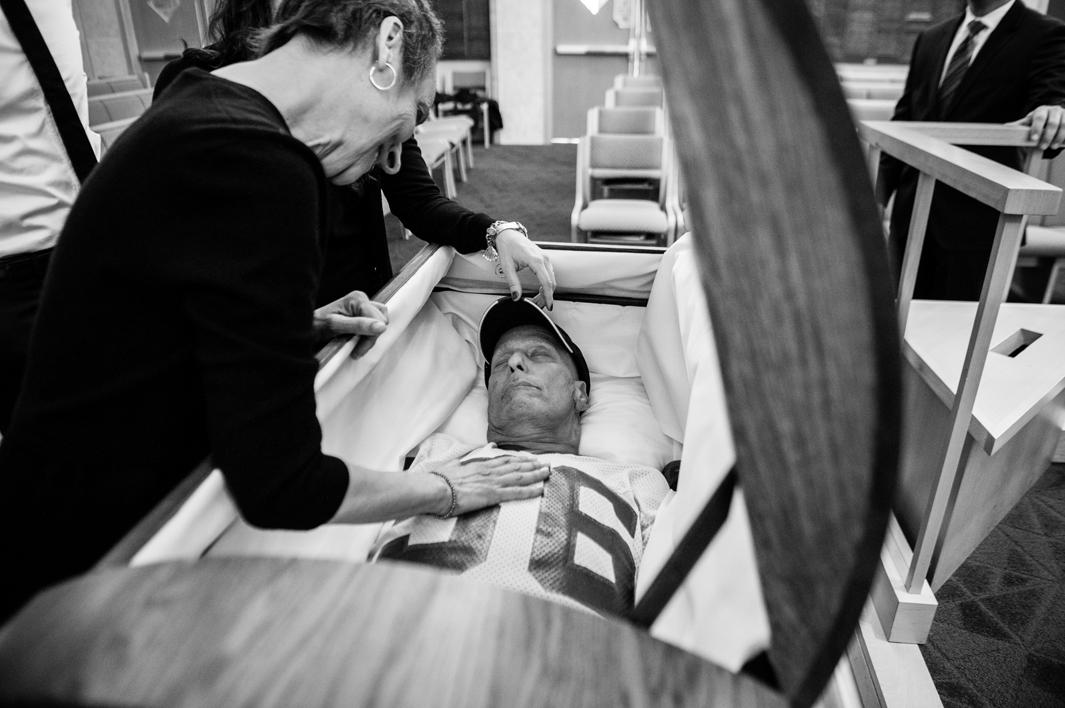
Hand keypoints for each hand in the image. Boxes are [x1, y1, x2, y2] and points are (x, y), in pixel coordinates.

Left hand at [313, 290, 388, 357]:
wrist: (306, 327)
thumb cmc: (317, 325)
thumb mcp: (336, 326)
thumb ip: (360, 325)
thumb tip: (381, 326)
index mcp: (357, 298)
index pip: (378, 320)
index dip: (370, 337)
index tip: (357, 350)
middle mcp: (361, 299)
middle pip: (381, 320)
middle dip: (370, 337)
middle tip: (356, 349)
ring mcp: (362, 305)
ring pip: (380, 322)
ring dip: (370, 337)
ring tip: (355, 344)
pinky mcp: (361, 313)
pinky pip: (375, 324)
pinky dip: (368, 335)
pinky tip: (357, 339)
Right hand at [432, 455, 550, 515]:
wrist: (435, 488)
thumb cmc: (439, 479)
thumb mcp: (451, 466)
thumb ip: (460, 463)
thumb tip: (460, 460)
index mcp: (480, 465)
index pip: (504, 460)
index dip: (519, 459)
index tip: (530, 458)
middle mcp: (489, 471)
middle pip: (516, 466)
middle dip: (532, 465)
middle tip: (546, 464)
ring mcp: (492, 482)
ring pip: (520, 477)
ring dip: (535, 474)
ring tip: (548, 473)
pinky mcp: (492, 495)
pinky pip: (515, 493)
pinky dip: (529, 491)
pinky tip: (540, 490)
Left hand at [494, 228, 556, 308]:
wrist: (509, 235)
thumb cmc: (507, 248)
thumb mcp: (507, 267)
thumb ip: (513, 283)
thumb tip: (516, 297)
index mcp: (535, 260)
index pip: (546, 282)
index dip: (548, 296)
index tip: (548, 306)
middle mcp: (544, 259)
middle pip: (551, 283)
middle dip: (546, 296)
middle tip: (538, 306)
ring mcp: (546, 258)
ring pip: (552, 279)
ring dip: (547, 291)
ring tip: (537, 300)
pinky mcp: (545, 259)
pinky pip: (550, 274)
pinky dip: (547, 284)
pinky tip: (540, 290)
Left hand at [1008, 104, 1064, 150]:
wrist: (1053, 115)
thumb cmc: (1039, 119)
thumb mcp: (1029, 121)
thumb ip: (1020, 125)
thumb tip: (1005, 127)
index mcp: (1041, 110)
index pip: (1039, 118)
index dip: (1036, 128)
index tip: (1033, 139)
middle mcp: (1054, 110)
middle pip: (1053, 123)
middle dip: (1048, 136)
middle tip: (1042, 147)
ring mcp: (1064, 113)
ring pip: (1064, 125)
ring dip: (1059, 137)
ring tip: (1053, 147)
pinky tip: (1063, 143)